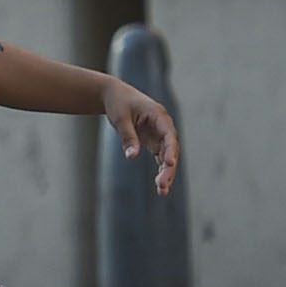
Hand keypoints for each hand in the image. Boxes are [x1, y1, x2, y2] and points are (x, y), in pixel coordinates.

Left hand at [103, 79, 179, 195]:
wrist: (114, 95)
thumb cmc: (118, 103)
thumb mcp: (121, 119)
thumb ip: (128, 137)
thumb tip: (131, 157)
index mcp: (159, 115)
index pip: (169, 134)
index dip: (171, 150)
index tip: (169, 164)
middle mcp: (163, 126)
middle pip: (171, 149)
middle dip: (168, 168)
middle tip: (162, 186)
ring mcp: (160, 134)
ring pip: (167, 156)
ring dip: (166, 173)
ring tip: (162, 191)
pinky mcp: (154, 141)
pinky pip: (160, 157)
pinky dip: (161, 170)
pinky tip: (160, 186)